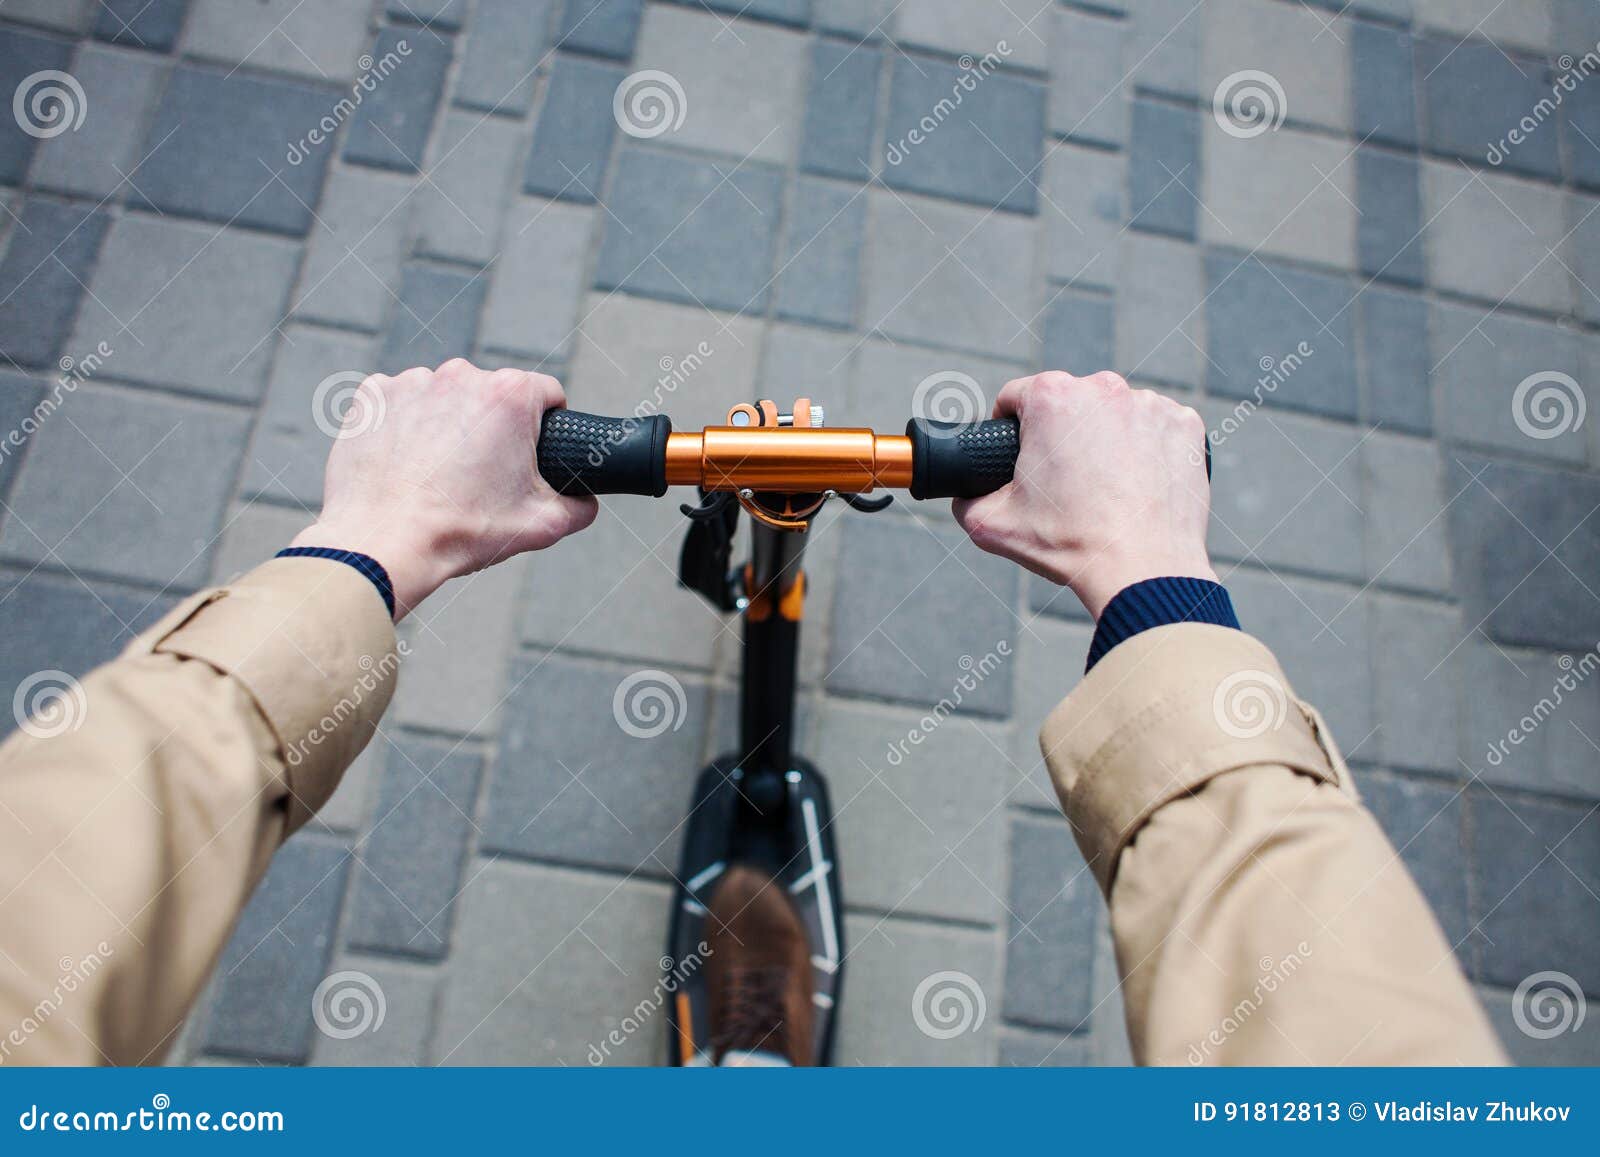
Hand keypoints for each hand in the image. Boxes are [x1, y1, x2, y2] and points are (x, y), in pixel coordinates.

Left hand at [290, 359, 597, 617]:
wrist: (382, 543)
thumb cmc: (460, 531)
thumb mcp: (542, 526)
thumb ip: (580, 506)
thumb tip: (585, 501)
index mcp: (509, 395)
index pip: (547, 393)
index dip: (547, 424)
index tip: (531, 452)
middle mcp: (461, 376)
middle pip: (493, 395)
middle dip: (493, 427)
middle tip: (482, 474)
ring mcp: (412, 382)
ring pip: (446, 398)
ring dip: (449, 424)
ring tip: (439, 473)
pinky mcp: (373, 396)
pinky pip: (401, 403)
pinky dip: (406, 425)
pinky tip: (407, 463)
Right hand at [953, 371, 1214, 619]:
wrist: (1143, 569)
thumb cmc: (1070, 544)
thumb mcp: (992, 526)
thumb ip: (966, 500)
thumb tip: (967, 494)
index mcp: (1052, 398)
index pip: (1016, 396)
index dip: (1009, 426)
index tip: (1019, 453)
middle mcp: (1104, 388)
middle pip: (1070, 403)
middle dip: (1062, 434)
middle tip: (1064, 481)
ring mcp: (1150, 404)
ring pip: (1114, 415)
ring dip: (1106, 440)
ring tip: (1105, 488)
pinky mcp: (1185, 426)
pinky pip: (1155, 430)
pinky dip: (1146, 451)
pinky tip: (1138, 485)